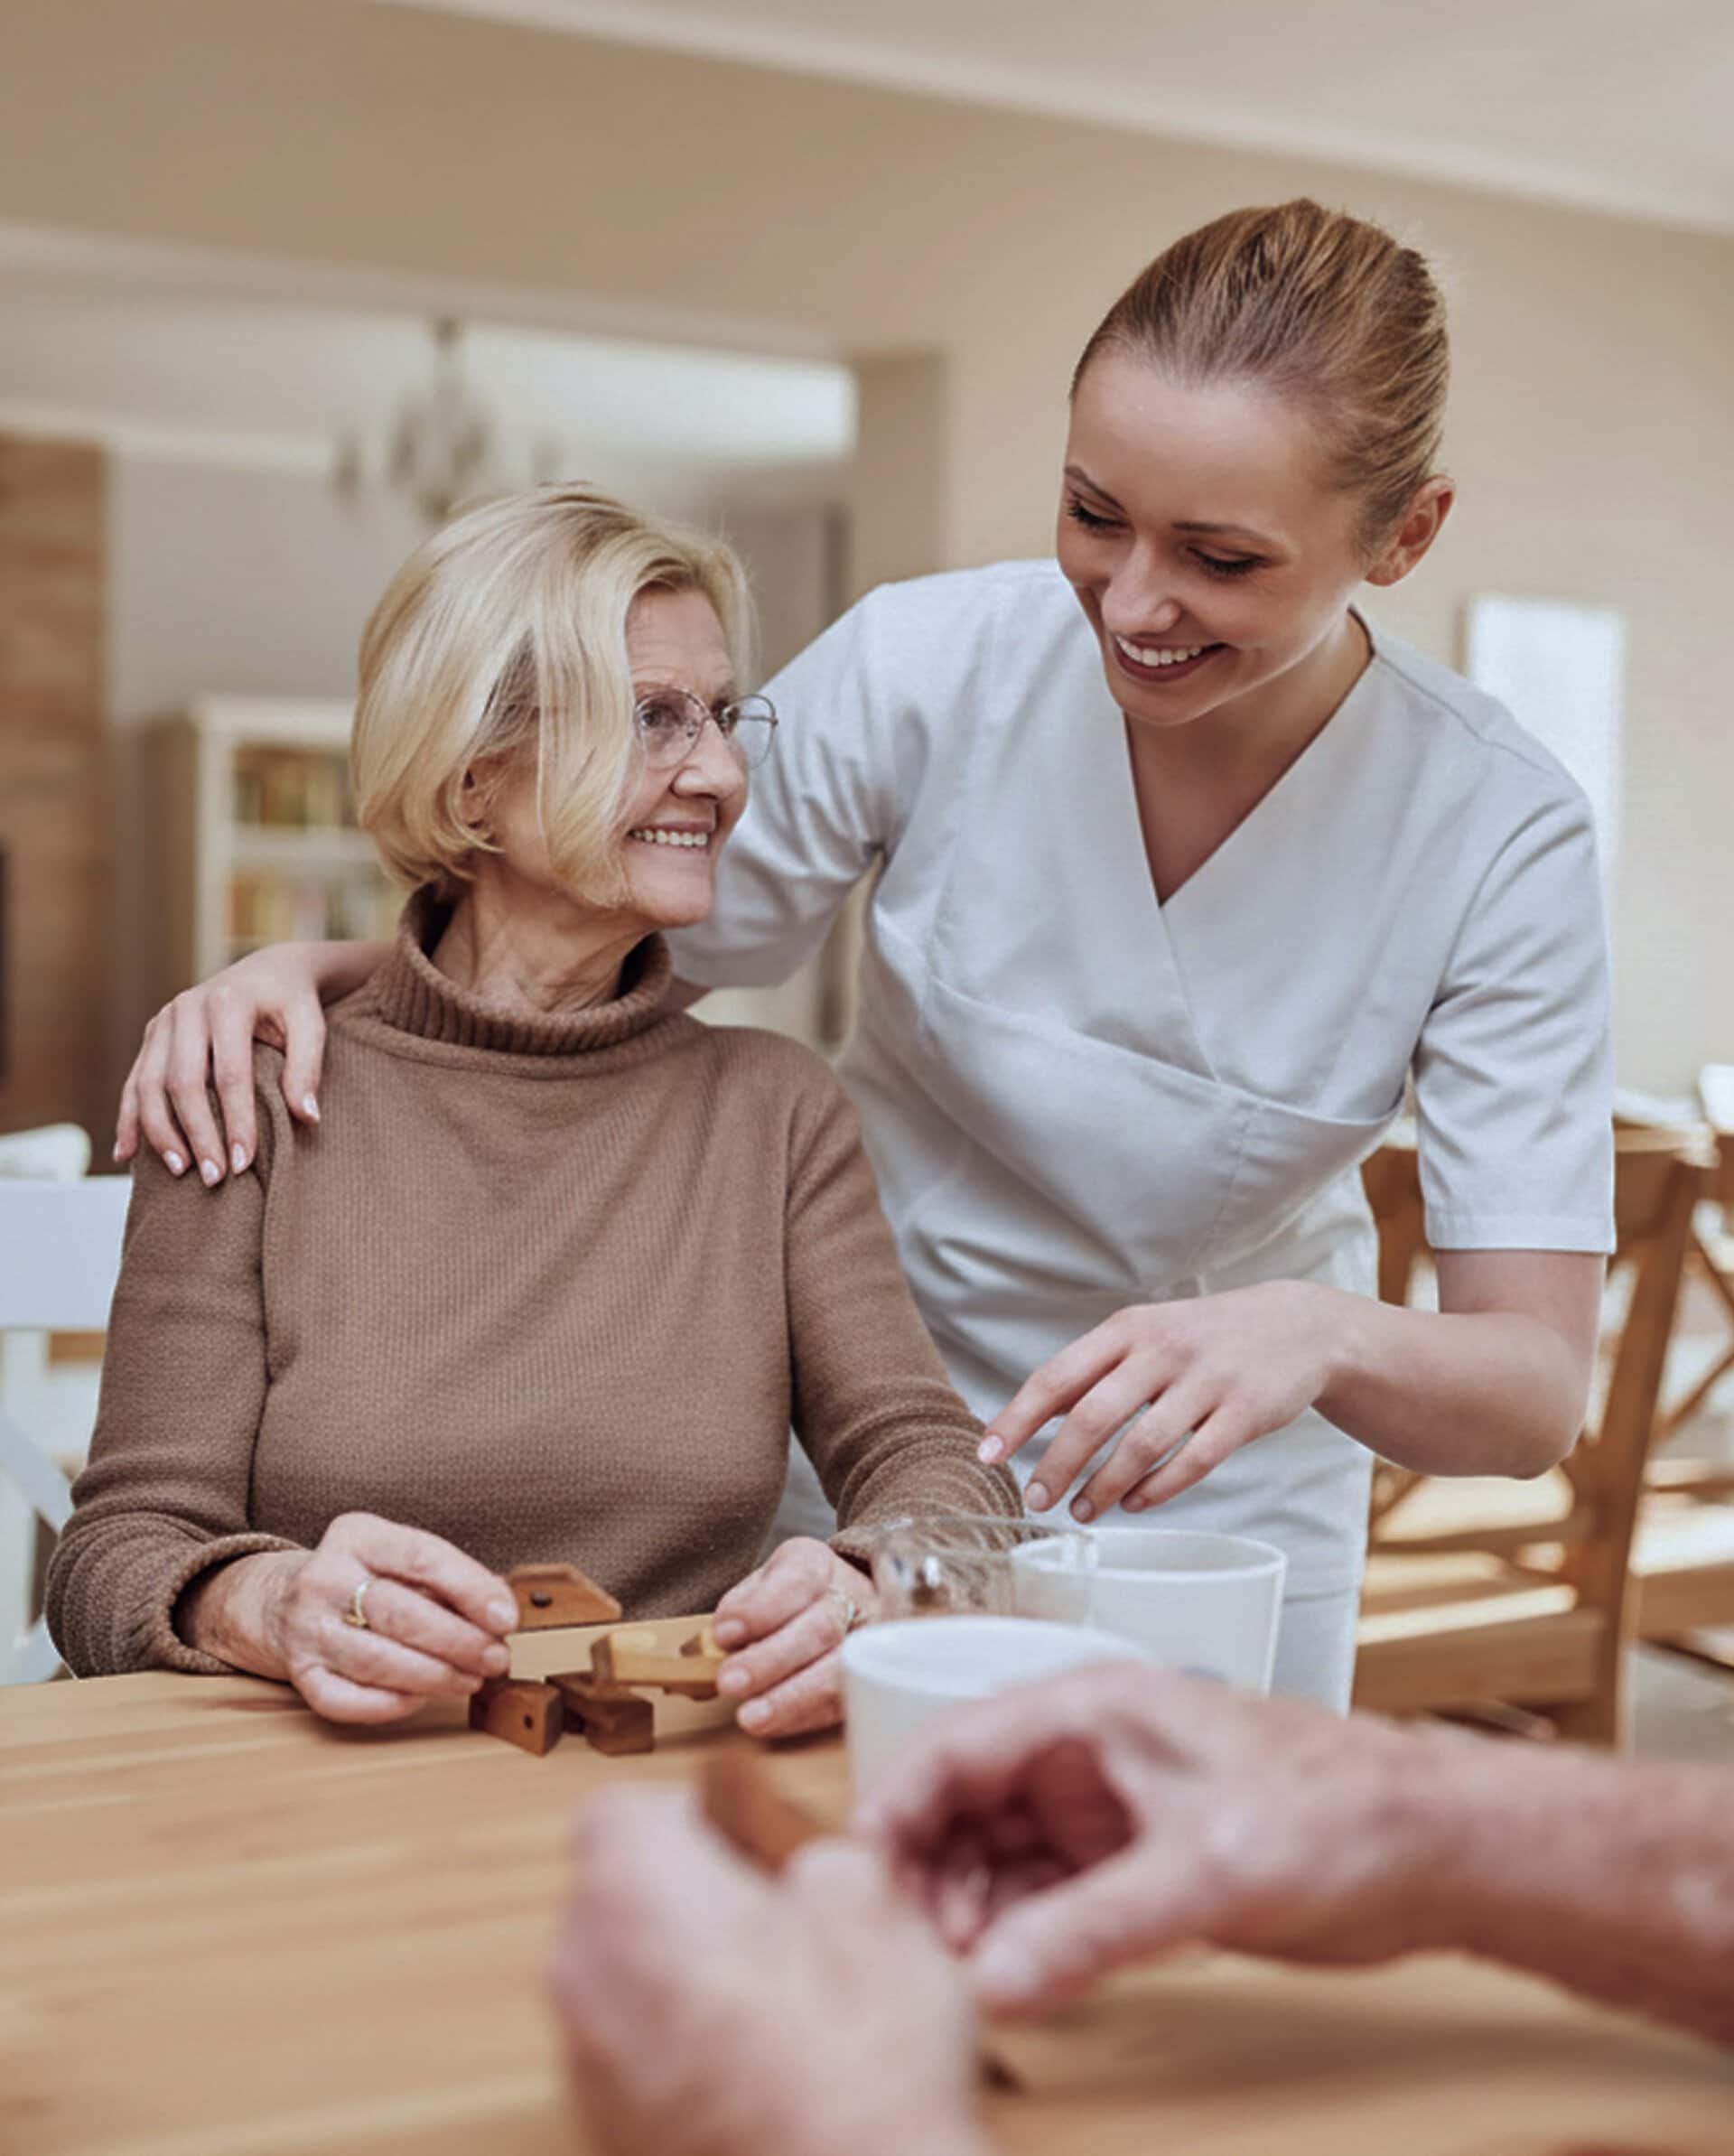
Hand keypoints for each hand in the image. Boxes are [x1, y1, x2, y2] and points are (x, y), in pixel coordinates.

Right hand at [115, 943, 330, 1182]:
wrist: (269, 971)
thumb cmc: (293, 1004)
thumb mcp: (311, 1025)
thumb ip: (308, 1067)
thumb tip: (307, 1118)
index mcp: (228, 1002)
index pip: (229, 1073)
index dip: (236, 1121)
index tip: (244, 1163)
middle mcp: (187, 1008)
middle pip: (182, 1081)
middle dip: (196, 1134)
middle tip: (214, 1177)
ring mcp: (163, 1020)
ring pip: (148, 1083)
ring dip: (159, 1132)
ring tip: (179, 1172)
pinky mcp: (152, 1034)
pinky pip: (133, 1081)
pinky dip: (128, 1118)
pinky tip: (126, 1154)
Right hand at [182, 1512, 518, 1722]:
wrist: (279, 1600)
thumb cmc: (362, 1579)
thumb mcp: (399, 1558)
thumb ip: (449, 1581)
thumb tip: (501, 1615)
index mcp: (357, 1536)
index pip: (422, 1557)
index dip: (471, 1589)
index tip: (506, 1618)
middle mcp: (325, 1578)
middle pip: (400, 1613)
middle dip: (458, 1641)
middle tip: (495, 1658)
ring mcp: (306, 1628)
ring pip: (376, 1660)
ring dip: (433, 1676)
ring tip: (470, 1680)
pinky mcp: (299, 1673)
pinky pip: (346, 1700)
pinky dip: (389, 1705)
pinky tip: (421, 1700)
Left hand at [553, 1789, 987, 2155]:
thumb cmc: (857, 2067)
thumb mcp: (871, 1900)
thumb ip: (811, 1853)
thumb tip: (799, 1868)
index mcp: (633, 1891)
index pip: (619, 1809)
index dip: (691, 1816)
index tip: (747, 1842)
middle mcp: (586, 1973)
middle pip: (617, 1896)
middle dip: (689, 1898)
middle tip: (776, 1923)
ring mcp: (587, 2064)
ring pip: (628, 1977)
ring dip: (688, 1976)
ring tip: (780, 2006)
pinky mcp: (607, 2132)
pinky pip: (637, 2053)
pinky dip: (685, 2047)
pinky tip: (763, 2068)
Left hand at [711, 1537, 877, 1738]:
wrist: (840, 1609)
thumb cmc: (788, 1602)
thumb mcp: (759, 1587)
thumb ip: (741, 1608)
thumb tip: (720, 1639)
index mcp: (817, 1564)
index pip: (799, 1580)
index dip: (762, 1608)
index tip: (725, 1634)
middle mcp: (851, 1598)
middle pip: (821, 1627)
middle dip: (772, 1659)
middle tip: (730, 1681)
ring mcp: (868, 1641)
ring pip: (838, 1670)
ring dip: (791, 1698)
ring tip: (751, 1716)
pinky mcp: (870, 1680)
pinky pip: (842, 1703)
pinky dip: (804, 1717)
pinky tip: (773, 1724)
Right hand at [857, 1663, 1446, 2018]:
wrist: (1432, 1850)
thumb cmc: (1338, 1814)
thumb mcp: (1205, 1873)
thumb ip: (1089, 1928)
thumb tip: (988, 1981)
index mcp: (1095, 1709)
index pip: (959, 1742)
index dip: (898, 1805)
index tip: (857, 1877)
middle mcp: (1090, 1751)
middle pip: (967, 1798)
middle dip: (928, 1869)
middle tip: (909, 1947)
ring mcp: (1112, 1806)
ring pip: (1000, 1852)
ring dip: (970, 1907)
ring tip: (961, 1970)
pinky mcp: (1139, 1860)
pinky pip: (1048, 1893)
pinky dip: (1019, 1931)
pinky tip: (1011, 1973)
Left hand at [981, 1281, 1340, 1517]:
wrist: (1300, 1326)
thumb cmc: (1204, 1338)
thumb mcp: (1147, 1334)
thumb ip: (1095, 1370)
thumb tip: (1032, 1417)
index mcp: (1129, 1329)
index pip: (1058, 1375)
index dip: (1019, 1419)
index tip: (988, 1455)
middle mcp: (1163, 1350)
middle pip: (1094, 1416)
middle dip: (1057, 1465)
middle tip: (1035, 1500)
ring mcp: (1207, 1380)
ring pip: (1142, 1445)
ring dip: (1104, 1486)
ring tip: (1082, 1511)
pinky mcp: (1245, 1413)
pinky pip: (1193, 1461)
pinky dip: (1157, 1490)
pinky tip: (1134, 1504)